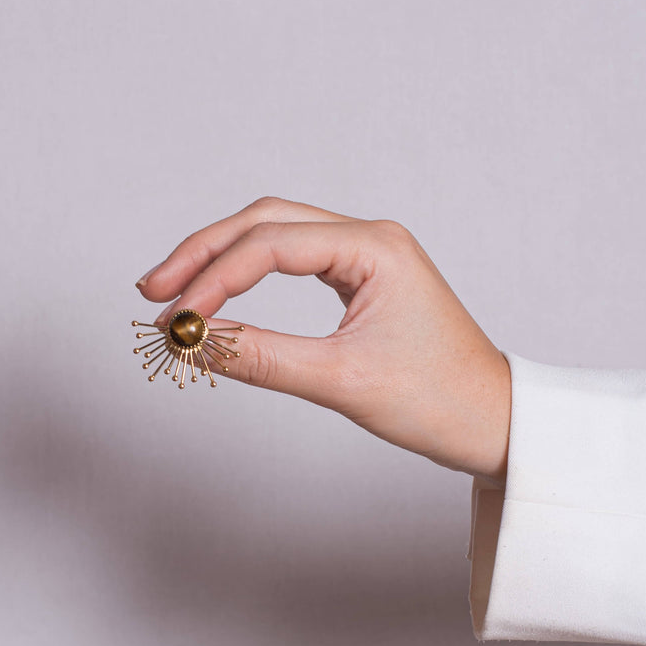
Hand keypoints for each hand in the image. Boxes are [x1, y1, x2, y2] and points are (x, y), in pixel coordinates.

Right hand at [135, 197, 510, 485]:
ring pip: (276, 237)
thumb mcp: (342, 381)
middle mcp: (370, 238)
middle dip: (204, 253)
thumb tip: (194, 344)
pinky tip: (222, 294)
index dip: (213, 278)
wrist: (492, 422)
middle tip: (152, 290)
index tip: (173, 319)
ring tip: (174, 292)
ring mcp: (368, 255)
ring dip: (222, 260)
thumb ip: (263, 358)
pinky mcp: (363, 280)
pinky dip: (251, 275)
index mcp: (375, 247)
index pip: (271, 244)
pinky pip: (295, 261)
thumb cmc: (438, 400)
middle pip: (265, 222)